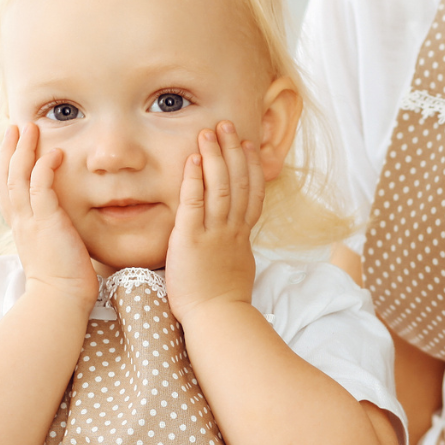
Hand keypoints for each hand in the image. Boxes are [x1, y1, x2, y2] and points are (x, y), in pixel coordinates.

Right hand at [0, 123, 96, 308]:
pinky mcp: (47, 222)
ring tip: (31, 128)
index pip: (6, 190)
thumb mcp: (52, 249)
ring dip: (24, 150)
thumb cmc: (62, 281)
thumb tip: (62, 224)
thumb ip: (52, 231)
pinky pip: (40, 188)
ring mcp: (31, 221)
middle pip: (5, 177)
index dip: (5, 165)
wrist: (60, 299)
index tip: (12, 146)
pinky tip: (54, 153)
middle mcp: (20, 221)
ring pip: (18, 177)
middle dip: (10, 149)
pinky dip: (45, 168)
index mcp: (20, 227)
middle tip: (16, 126)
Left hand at [165, 122, 262, 324]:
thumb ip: (237, 248)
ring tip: (209, 131)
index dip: (251, 165)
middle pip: (239, 181)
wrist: (217, 318)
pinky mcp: (191, 240)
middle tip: (227, 125)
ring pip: (220, 187)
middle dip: (233, 150)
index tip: (248, 144)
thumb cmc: (224, 300)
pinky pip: (194, 203)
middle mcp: (232, 230)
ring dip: (215, 156)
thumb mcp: (238, 268)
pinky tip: (192, 159)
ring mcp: (214, 234)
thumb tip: (238, 241)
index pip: (253, 192)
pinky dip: (194, 179)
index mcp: (243, 236)